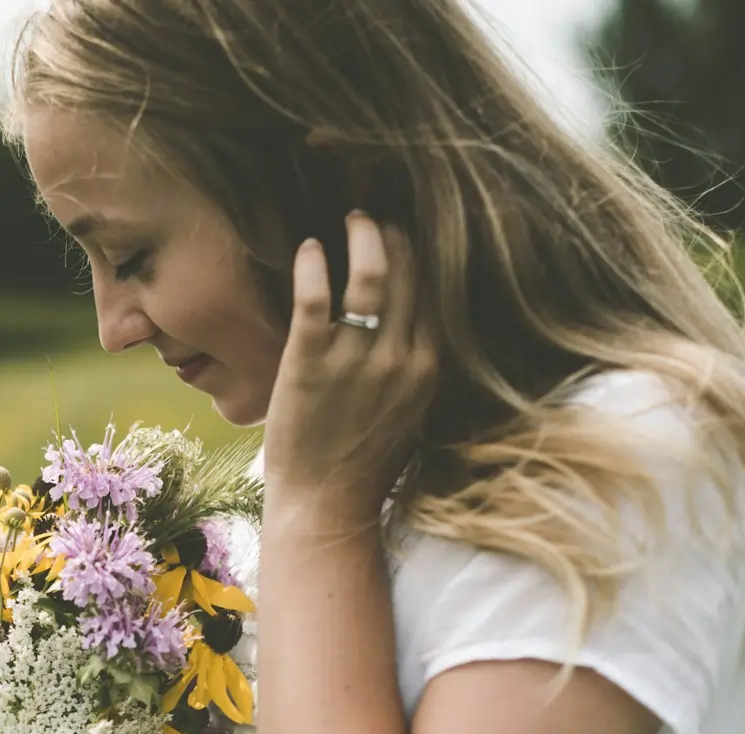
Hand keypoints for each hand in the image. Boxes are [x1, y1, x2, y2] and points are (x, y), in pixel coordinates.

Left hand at [262, 211, 439, 509]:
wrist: (326, 506)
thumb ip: (417, 367)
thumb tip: (418, 325)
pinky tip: (308, 248)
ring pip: (370, 276)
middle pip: (410, 274)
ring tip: (352, 218)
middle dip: (396, 235)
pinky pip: (316, 299)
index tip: (411, 230)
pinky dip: (313, 265)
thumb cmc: (363, 461)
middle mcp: (400, 359)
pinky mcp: (309, 365)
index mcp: (429, 367)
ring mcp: (355, 362)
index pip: (437, 291)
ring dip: (363, 236)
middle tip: (377, 216)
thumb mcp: (411, 411)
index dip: (424, 253)